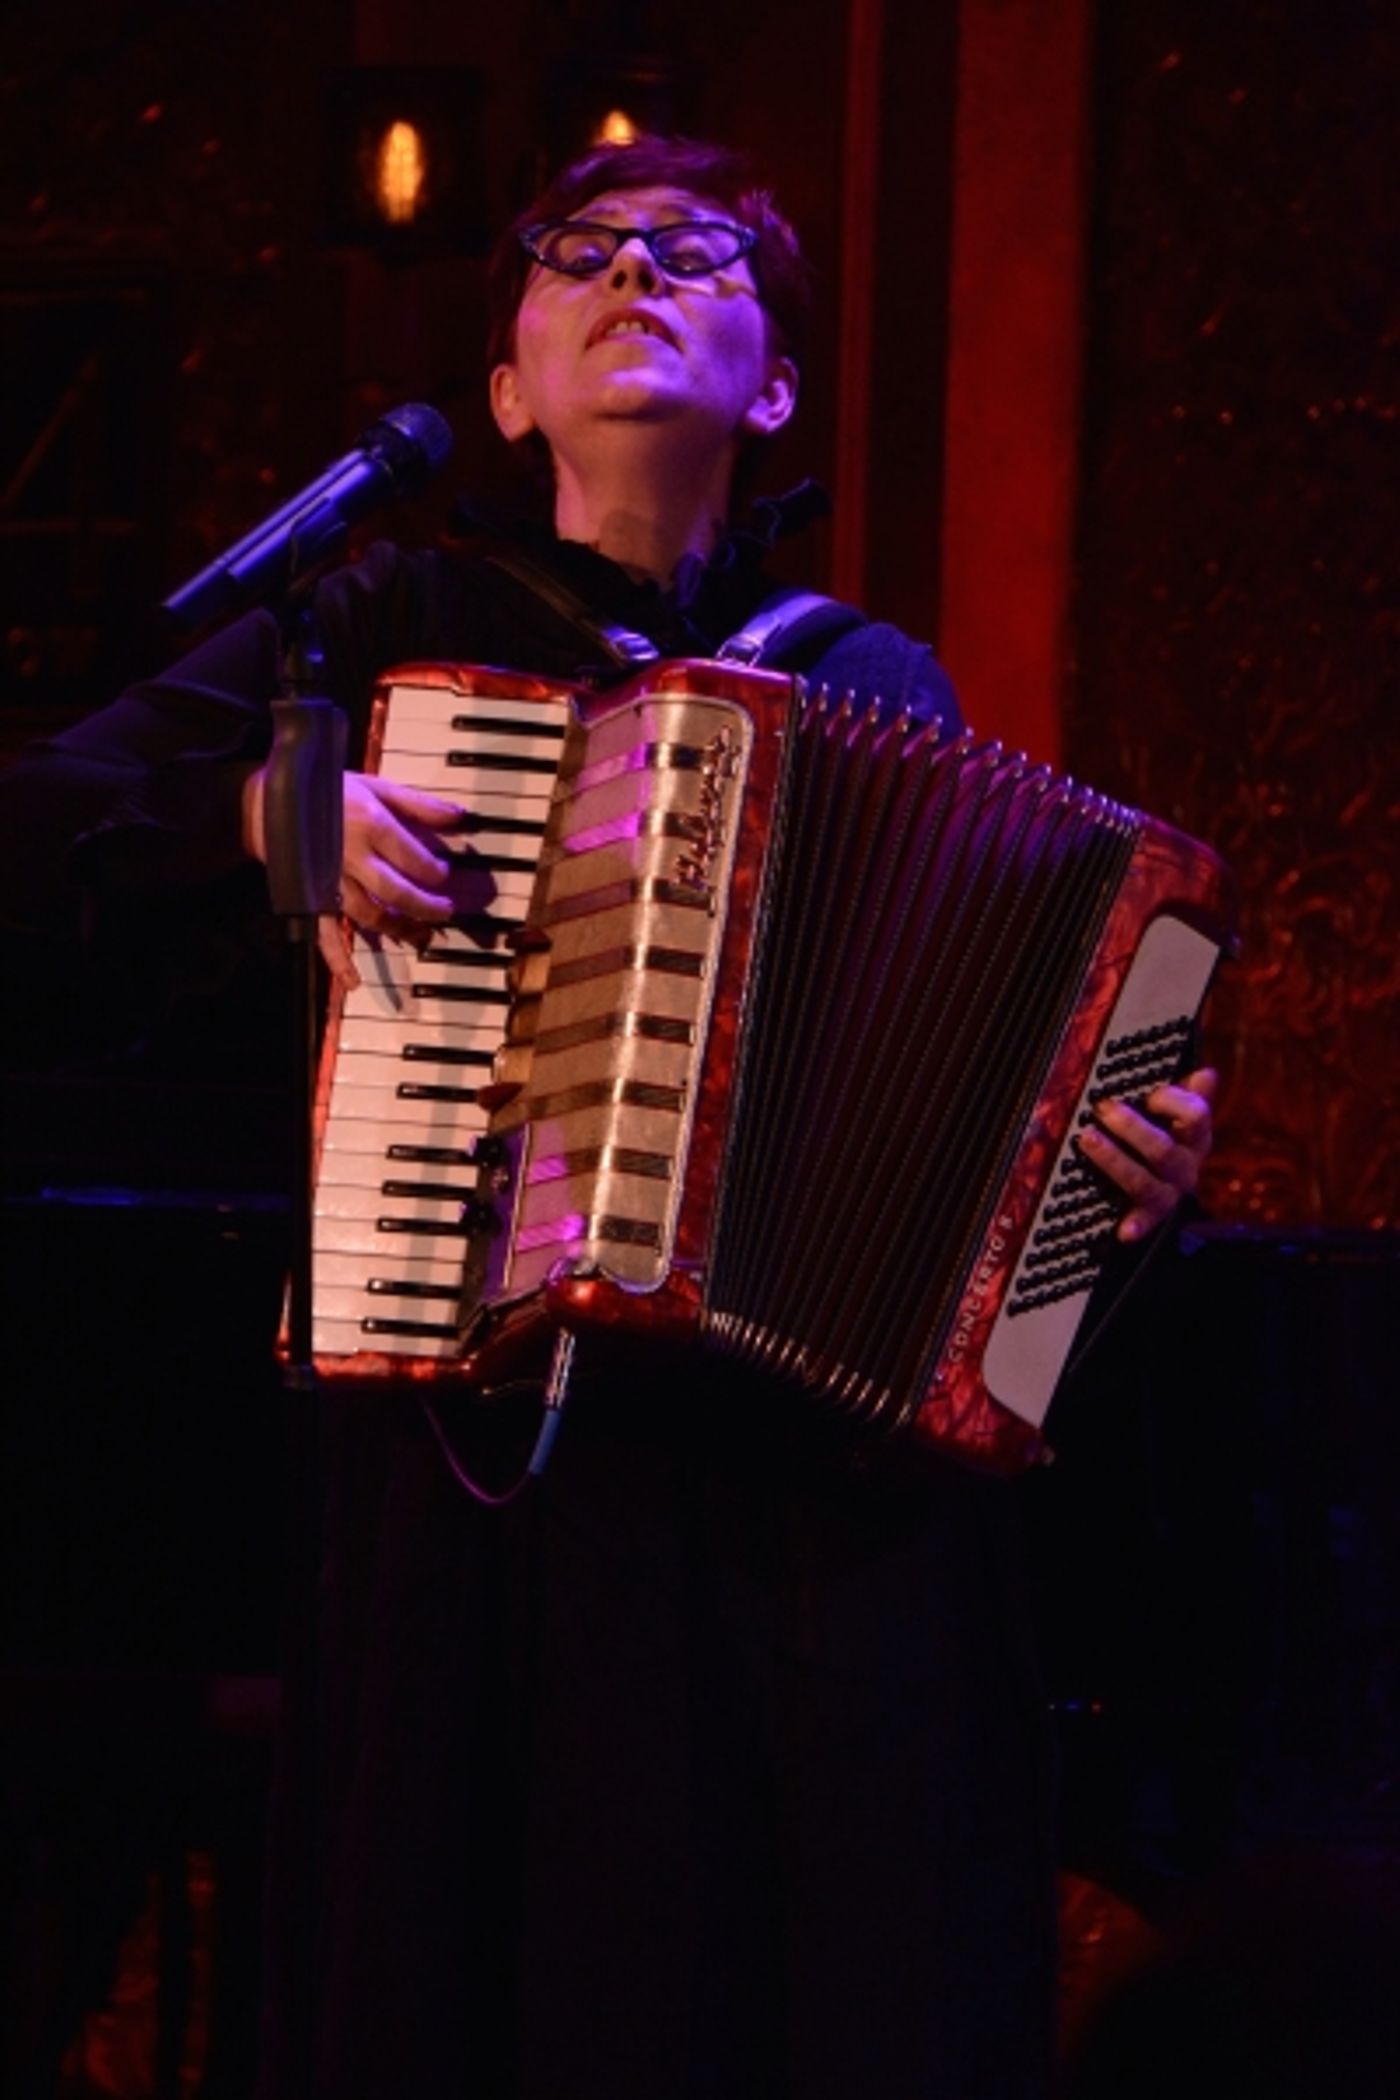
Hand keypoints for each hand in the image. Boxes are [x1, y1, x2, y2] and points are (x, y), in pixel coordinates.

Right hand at [243, 765, 479, 990]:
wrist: (268, 802)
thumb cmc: (326, 792)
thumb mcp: (375, 787)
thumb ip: (417, 804)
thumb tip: (459, 817)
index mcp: (370, 824)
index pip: (415, 860)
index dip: (435, 873)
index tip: (443, 876)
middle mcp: (352, 856)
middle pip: (398, 893)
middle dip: (427, 907)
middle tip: (444, 912)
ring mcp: (330, 882)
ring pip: (370, 915)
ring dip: (398, 930)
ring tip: (420, 936)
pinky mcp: (310, 899)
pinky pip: (324, 933)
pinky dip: (338, 960)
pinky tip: (353, 980)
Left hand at [1077, 1066, 1217, 1243]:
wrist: (1165, 1181)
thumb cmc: (1165, 1132)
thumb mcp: (1177, 1110)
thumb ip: (1187, 1093)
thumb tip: (1207, 1074)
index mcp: (1195, 1136)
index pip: (1195, 1116)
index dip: (1172, 1102)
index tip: (1150, 1095)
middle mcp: (1185, 1166)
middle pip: (1163, 1150)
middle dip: (1131, 1128)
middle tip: (1102, 1108)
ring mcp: (1169, 1192)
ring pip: (1145, 1182)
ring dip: (1115, 1161)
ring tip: (1087, 1139)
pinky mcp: (1151, 1214)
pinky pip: (1145, 1222)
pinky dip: (1136, 1226)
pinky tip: (1123, 1232)